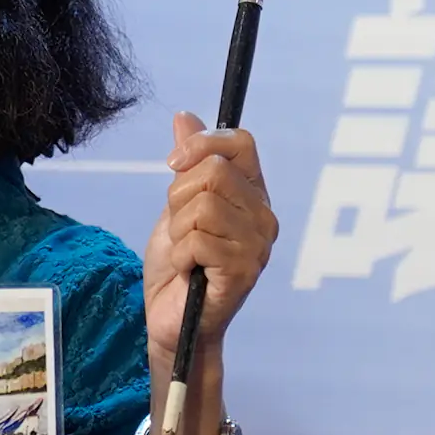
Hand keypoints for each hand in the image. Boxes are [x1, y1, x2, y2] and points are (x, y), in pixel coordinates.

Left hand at [142, 112, 278, 376]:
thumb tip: (184, 116)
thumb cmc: (177, 264)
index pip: (240, 143)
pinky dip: (181, 254)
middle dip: (178, 198)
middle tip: (180, 229)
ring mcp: (258, 244)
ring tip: (187, 252)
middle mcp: (263, 215)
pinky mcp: (245, 270)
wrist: (171, 318)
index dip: (202, 144)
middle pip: (212, 172)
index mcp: (251, 193)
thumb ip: (186, 163)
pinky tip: (190, 270)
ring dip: (179, 230)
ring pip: (202, 206)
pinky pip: (198, 239)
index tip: (172, 164)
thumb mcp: (175, 205)